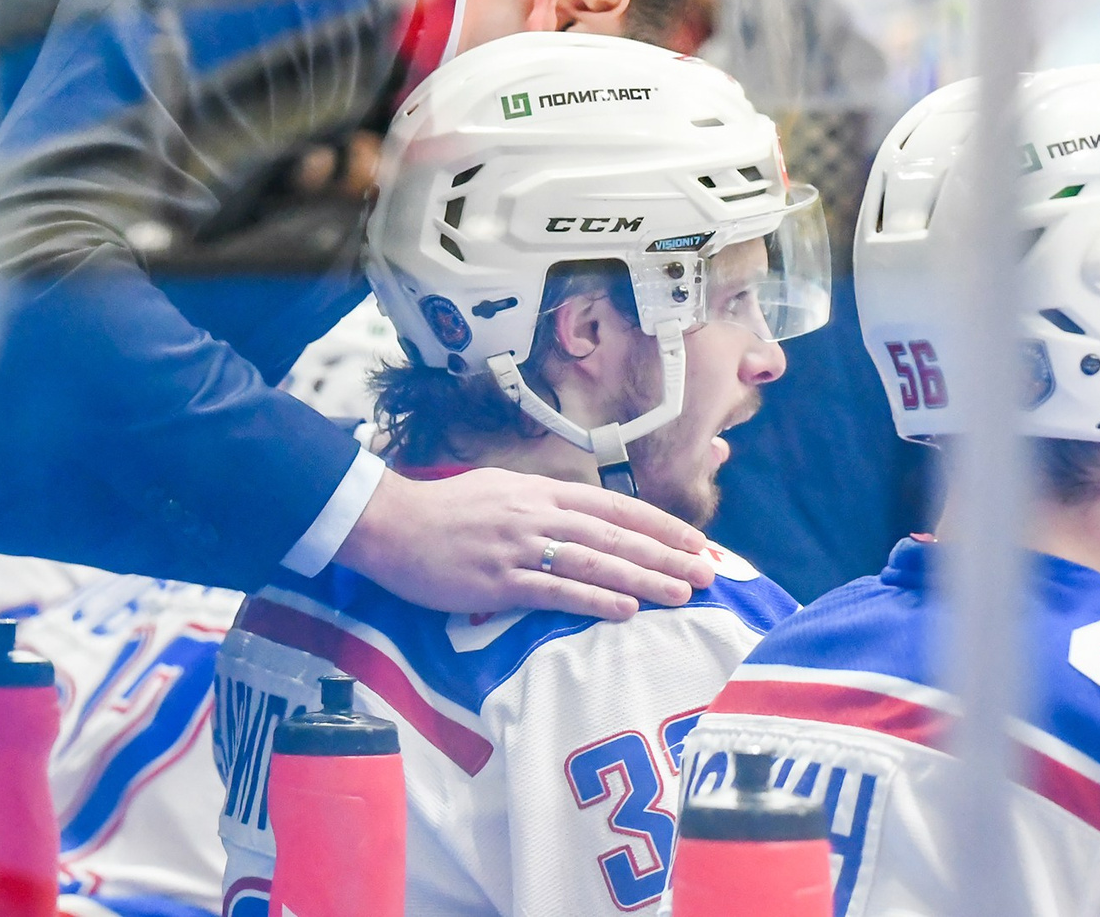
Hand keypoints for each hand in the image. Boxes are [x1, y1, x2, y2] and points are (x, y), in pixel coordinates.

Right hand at [335, 466, 716, 621]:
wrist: (391, 524)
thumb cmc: (447, 510)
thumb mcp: (505, 491)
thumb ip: (547, 505)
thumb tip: (587, 521)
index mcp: (544, 491)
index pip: (618, 507)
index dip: (662, 525)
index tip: (697, 542)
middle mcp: (539, 515)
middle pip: (617, 535)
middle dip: (667, 554)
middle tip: (709, 572)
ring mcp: (519, 548)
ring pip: (596, 562)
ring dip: (644, 577)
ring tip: (682, 592)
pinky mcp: (498, 581)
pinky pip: (555, 591)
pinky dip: (594, 599)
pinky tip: (625, 608)